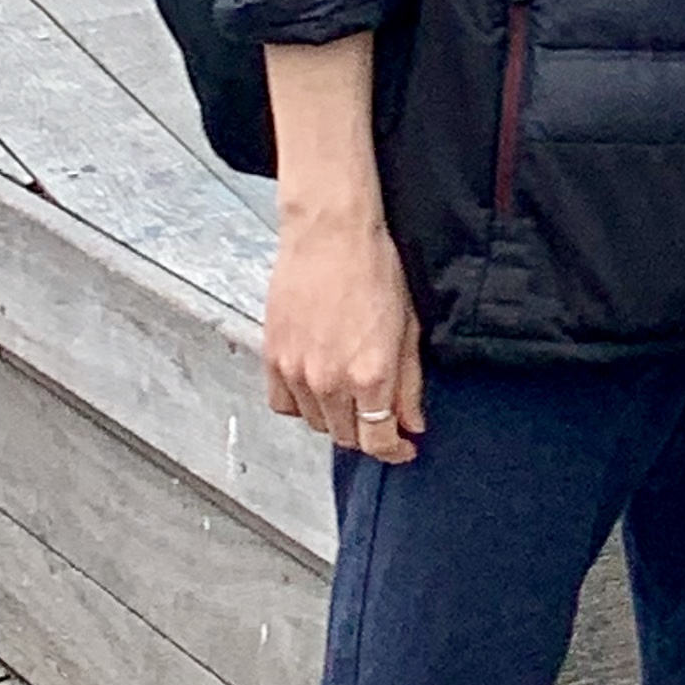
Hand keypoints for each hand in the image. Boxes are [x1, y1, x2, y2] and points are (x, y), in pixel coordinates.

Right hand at [265, 199, 424, 461]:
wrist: (330, 234)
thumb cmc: (375, 269)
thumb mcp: (407, 327)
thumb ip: (409, 383)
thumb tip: (412, 424)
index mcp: (370, 375)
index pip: (378, 440)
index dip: (394, 451)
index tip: (403, 447)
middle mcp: (329, 382)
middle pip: (347, 437)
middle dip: (368, 433)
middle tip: (381, 418)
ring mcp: (296, 373)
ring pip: (316, 424)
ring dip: (336, 419)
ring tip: (351, 396)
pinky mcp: (272, 358)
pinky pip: (283, 405)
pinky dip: (301, 406)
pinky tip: (317, 388)